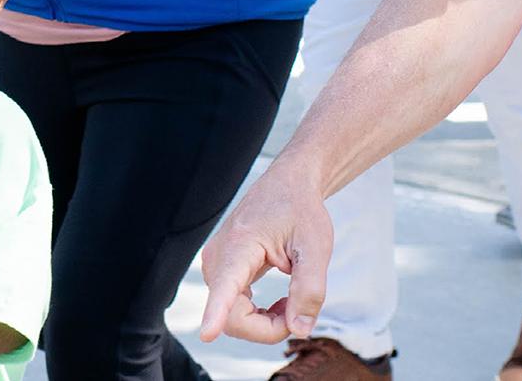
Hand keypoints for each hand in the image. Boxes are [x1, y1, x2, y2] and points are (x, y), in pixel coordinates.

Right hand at [196, 169, 333, 343]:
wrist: (286, 187)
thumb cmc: (300, 212)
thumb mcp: (316, 248)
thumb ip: (310, 290)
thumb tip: (299, 331)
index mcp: (240, 246)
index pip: (225, 287)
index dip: (215, 313)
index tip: (206, 333)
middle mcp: (217, 260)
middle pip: (232, 317)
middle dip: (268, 328)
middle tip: (299, 312)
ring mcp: (214, 268)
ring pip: (231, 318)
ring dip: (265, 323)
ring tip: (291, 300)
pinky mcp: (219, 275)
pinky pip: (231, 310)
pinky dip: (258, 316)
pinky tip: (279, 301)